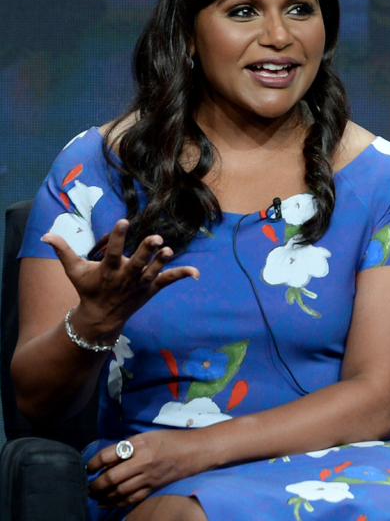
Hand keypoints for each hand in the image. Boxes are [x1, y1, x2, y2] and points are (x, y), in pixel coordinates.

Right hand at [43, 219, 198, 337]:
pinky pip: (168, 281)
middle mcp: (126, 277)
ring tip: (171, 250)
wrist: (101, 317)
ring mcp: (140, 283)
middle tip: (156, 238)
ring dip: (162, 262)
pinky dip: (181, 275)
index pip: (112, 251)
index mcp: (108, 270)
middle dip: (146, 252)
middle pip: (137, 263)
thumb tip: (45, 235)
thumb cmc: (87, 289)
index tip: (123, 221)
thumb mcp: (74, 270)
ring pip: (153, 271)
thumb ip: (63, 251)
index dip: (117, 236)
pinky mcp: (151, 288)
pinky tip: (196, 272)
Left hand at [87, 430, 205, 507]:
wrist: (195, 451)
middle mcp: (143, 461)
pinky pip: (130, 499)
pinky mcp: (153, 488)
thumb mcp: (148, 436)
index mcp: (140, 444)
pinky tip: (106, 503)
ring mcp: (148, 477)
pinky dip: (115, 503)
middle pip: (111, 477)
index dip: (93, 463)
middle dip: (95, 485)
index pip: (108, 455)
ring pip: (118, 491)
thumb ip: (128, 447)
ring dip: (102, 495)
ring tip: (94, 494)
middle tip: (88, 486)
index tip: (89, 468)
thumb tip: (107, 463)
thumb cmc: (170, 440)